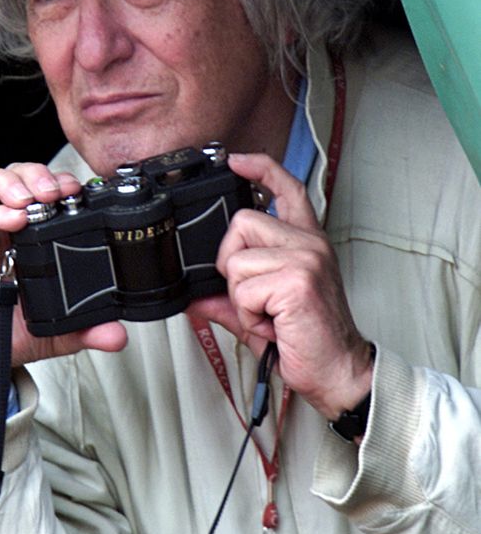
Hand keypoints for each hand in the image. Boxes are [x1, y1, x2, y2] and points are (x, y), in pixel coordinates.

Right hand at [0, 163, 127, 423]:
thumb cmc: (5, 332)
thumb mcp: (55, 329)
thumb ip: (86, 327)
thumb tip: (118, 336)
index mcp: (25, 234)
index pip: (39, 189)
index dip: (59, 181)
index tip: (78, 191)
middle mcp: (0, 227)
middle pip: (14, 176)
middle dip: (37, 174)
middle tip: (58, 190)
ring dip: (12, 182)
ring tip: (33, 197)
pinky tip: (13, 219)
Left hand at [188, 153, 372, 420]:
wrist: (340, 373)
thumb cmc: (308, 339)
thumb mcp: (265, 309)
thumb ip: (231, 296)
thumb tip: (194, 297)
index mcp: (306, 241)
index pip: (287, 188)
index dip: (260, 168)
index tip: (235, 160)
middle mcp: (309, 243)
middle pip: (242, 222)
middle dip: (232, 263)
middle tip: (254, 296)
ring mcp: (305, 259)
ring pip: (237, 260)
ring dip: (241, 296)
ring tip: (267, 314)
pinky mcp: (298, 280)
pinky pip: (244, 288)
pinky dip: (247, 314)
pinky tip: (272, 323)